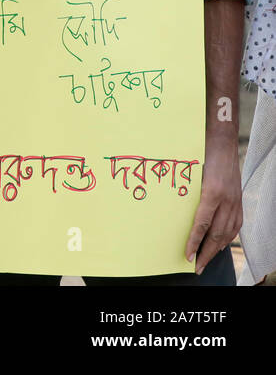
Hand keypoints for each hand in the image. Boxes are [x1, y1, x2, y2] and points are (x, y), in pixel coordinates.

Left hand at [185, 132, 242, 273]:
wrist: (222, 143)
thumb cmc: (200, 154)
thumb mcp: (189, 172)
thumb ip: (184, 192)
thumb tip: (171, 212)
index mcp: (211, 192)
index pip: (202, 224)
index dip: (194, 241)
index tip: (188, 255)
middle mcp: (225, 200)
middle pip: (216, 233)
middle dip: (205, 253)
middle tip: (196, 267)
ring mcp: (235, 201)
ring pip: (227, 233)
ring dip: (216, 249)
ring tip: (205, 260)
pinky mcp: (239, 201)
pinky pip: (235, 225)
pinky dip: (227, 238)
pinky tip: (220, 245)